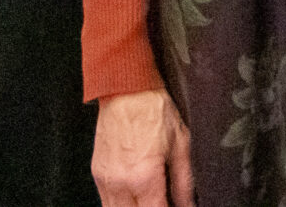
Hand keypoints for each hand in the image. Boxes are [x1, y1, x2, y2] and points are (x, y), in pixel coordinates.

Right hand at [93, 90, 192, 206]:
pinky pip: (106, 201)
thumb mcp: (181, 144)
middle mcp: (120, 184)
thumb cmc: (153, 110)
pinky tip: (136, 197)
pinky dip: (121, 204)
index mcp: (144, 178)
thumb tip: (188, 203)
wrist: (126, 89)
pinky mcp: (97, 174)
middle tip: (163, 201)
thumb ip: (184, 181)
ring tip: (150, 200)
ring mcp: (105, 180)